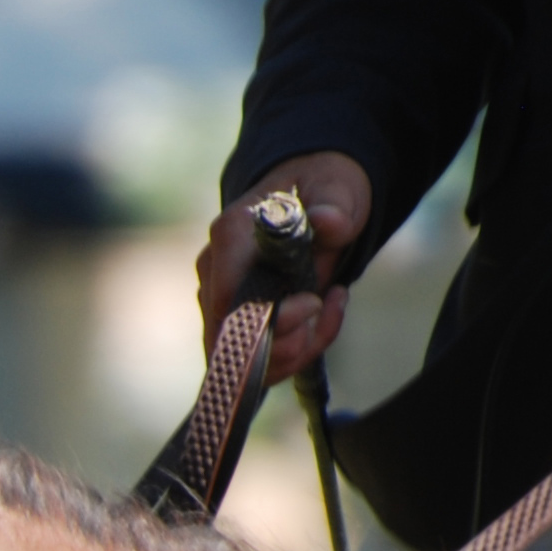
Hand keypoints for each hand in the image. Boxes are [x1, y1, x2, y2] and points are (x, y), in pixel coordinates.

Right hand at [200, 152, 369, 379]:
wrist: (311, 196)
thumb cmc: (319, 191)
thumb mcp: (337, 190)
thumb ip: (334, 207)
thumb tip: (328, 220)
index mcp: (231, 234)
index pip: (225, 297)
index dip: (268, 317)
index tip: (313, 302)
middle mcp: (214, 271)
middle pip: (229, 338)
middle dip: (286, 342)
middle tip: (324, 307)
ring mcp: (219, 301)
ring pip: (244, 358)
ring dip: (297, 348)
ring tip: (329, 306)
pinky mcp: (234, 323)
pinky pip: (259, 360)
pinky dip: (297, 350)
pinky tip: (323, 317)